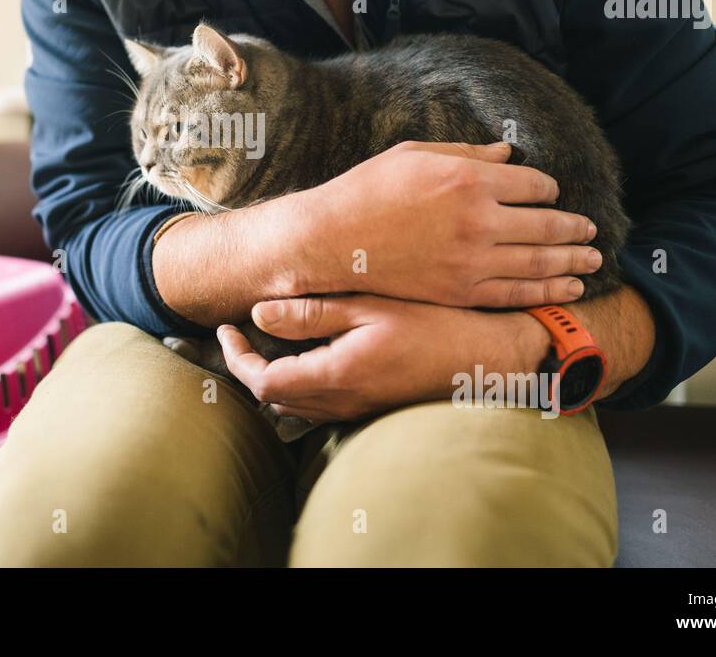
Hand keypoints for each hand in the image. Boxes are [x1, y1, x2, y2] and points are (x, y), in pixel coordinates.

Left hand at [216, 294, 547, 422]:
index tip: (226, 328)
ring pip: (296, 402)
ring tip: (268, 337)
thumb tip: (259, 313)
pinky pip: (320, 402)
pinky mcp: (372, 405)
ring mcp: (358, 408)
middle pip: (274, 397)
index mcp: (336, 375)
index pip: (264, 382)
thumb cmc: (437, 325)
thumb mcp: (371, 307)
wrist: (489, 357)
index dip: (237, 358)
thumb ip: (313, 313)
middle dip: (249, 366)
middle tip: (239, 331)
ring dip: (274, 374)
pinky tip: (310, 349)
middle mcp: (343, 401)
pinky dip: (301, 379)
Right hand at [290, 141, 600, 307]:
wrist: (331, 240)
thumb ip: (468, 153)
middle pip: (548, 225)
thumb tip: (509, 154)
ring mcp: (472, 260)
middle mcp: (479, 220)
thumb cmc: (368, 190)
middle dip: (575, 229)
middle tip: (592, 231)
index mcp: (469, 179)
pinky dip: (548, 290)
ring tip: (592, 261)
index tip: (552, 194)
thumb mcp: (416, 155)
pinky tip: (567, 287)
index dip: (550, 190)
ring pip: (541, 263)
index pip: (534, 186)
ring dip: (573, 262)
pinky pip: (517, 292)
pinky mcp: (460, 291)